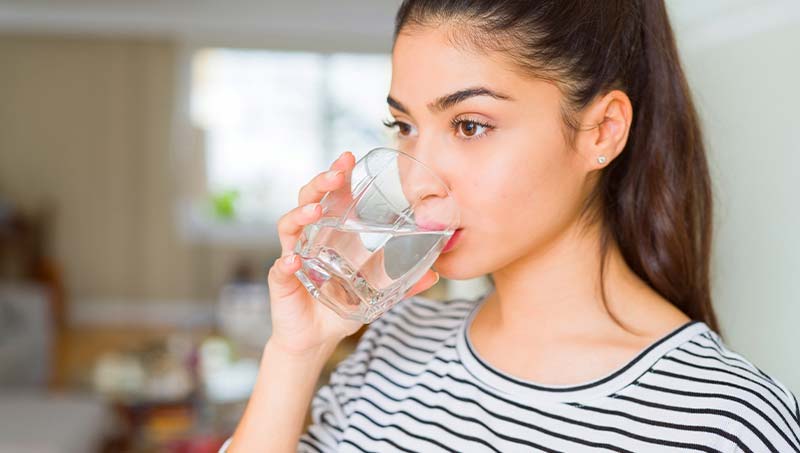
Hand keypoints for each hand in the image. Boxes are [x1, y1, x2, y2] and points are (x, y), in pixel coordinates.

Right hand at [267, 151, 439, 355]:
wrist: (315, 340)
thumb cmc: (340, 307)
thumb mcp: (376, 294)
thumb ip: (403, 283)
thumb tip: (435, 274)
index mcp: (330, 234)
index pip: (331, 197)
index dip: (337, 175)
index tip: (349, 158)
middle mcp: (308, 240)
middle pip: (308, 201)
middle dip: (320, 184)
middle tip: (336, 174)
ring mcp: (293, 257)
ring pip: (289, 227)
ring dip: (301, 215)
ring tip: (316, 211)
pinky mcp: (282, 282)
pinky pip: (280, 269)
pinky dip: (285, 264)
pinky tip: (293, 262)